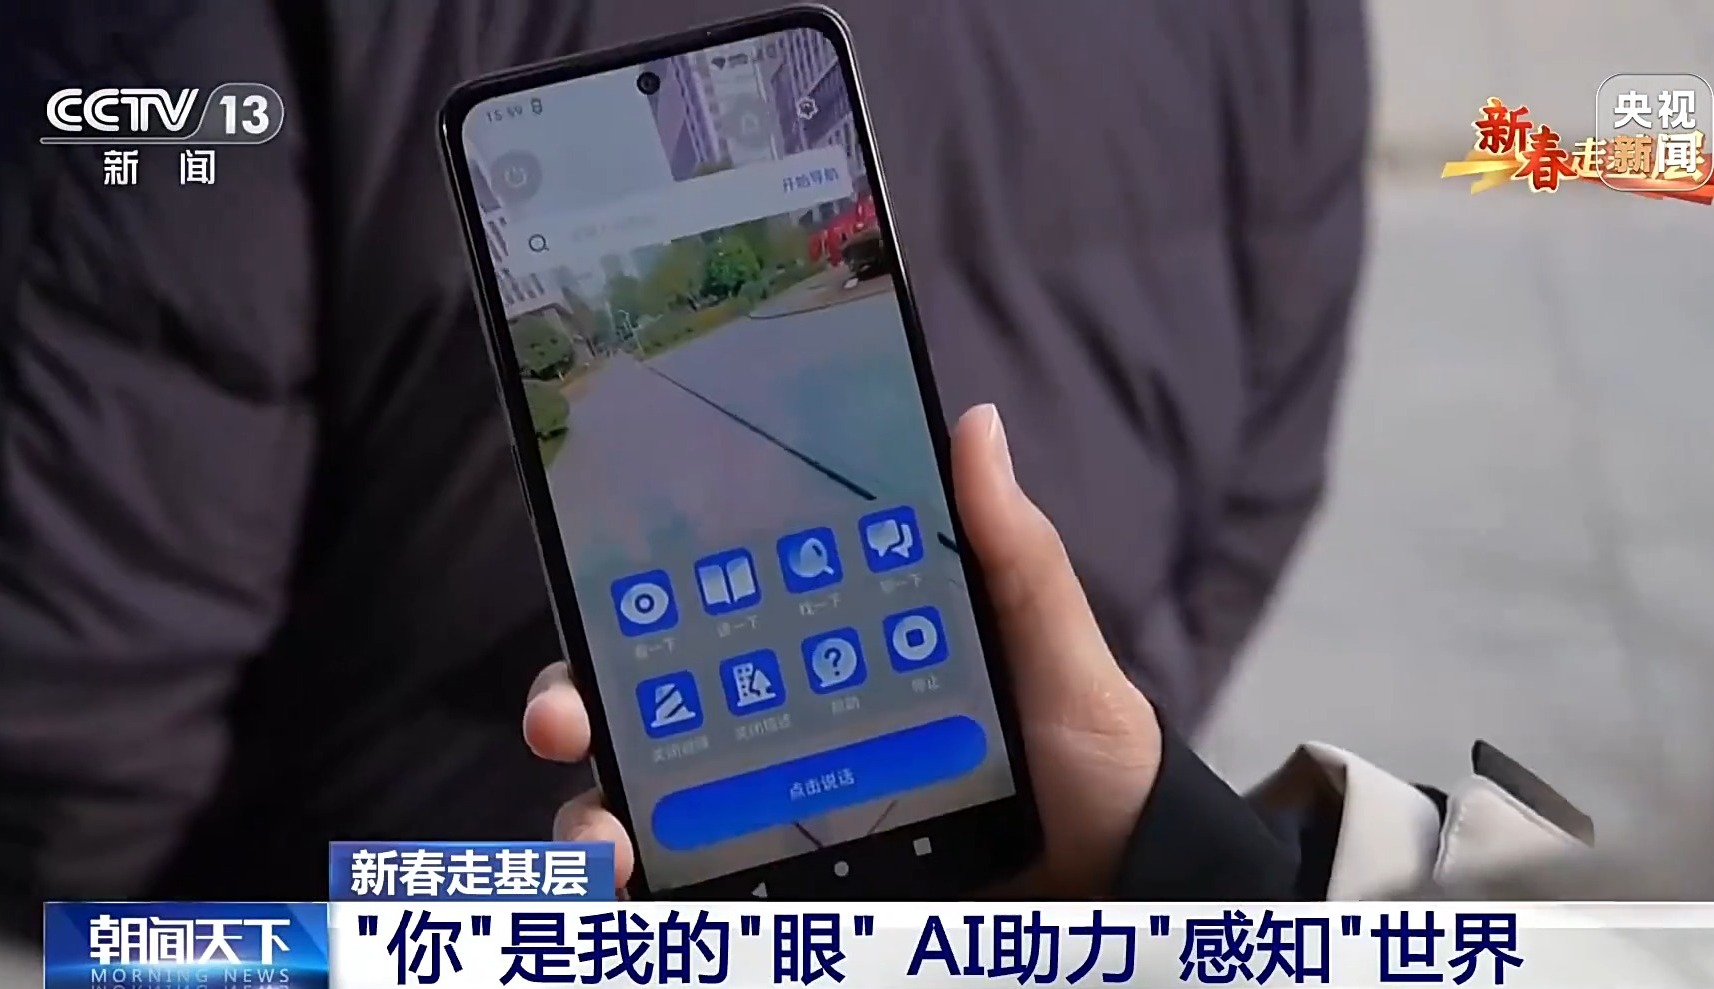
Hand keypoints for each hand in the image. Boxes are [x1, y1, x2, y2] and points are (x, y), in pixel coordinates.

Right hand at [524, 404, 1162, 896]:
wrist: (1123, 884)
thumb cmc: (1084, 756)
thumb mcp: (1050, 645)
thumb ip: (1010, 550)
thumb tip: (975, 423)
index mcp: (815, 661)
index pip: (695, 625)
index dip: (623, 612)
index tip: (590, 599)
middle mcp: (772, 741)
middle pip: (636, 718)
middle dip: (570, 709)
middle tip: (565, 720)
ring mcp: (771, 828)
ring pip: (640, 818)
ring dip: (587, 823)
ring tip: (600, 846)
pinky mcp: (784, 907)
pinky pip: (689, 907)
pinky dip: (641, 907)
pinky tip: (631, 905)